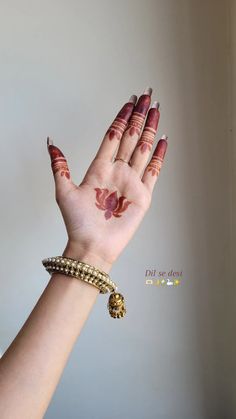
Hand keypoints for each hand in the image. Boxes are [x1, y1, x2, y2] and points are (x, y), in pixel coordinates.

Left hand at [47, 87, 167, 271]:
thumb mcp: (64, 190)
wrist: (92, 245)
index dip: (121, 118)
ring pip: (143, 149)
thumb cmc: (78, 222)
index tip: (128, 102)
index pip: (113, 136)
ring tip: (156, 110)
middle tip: (146, 96)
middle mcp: (117, 171)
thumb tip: (51, 143)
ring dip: (150, 129)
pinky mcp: (143, 195)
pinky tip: (163, 141)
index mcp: (100, 168)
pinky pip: (154, 171)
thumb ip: (60, 166)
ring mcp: (132, 182)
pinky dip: (159, 155)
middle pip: (131, 137)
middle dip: (139, 116)